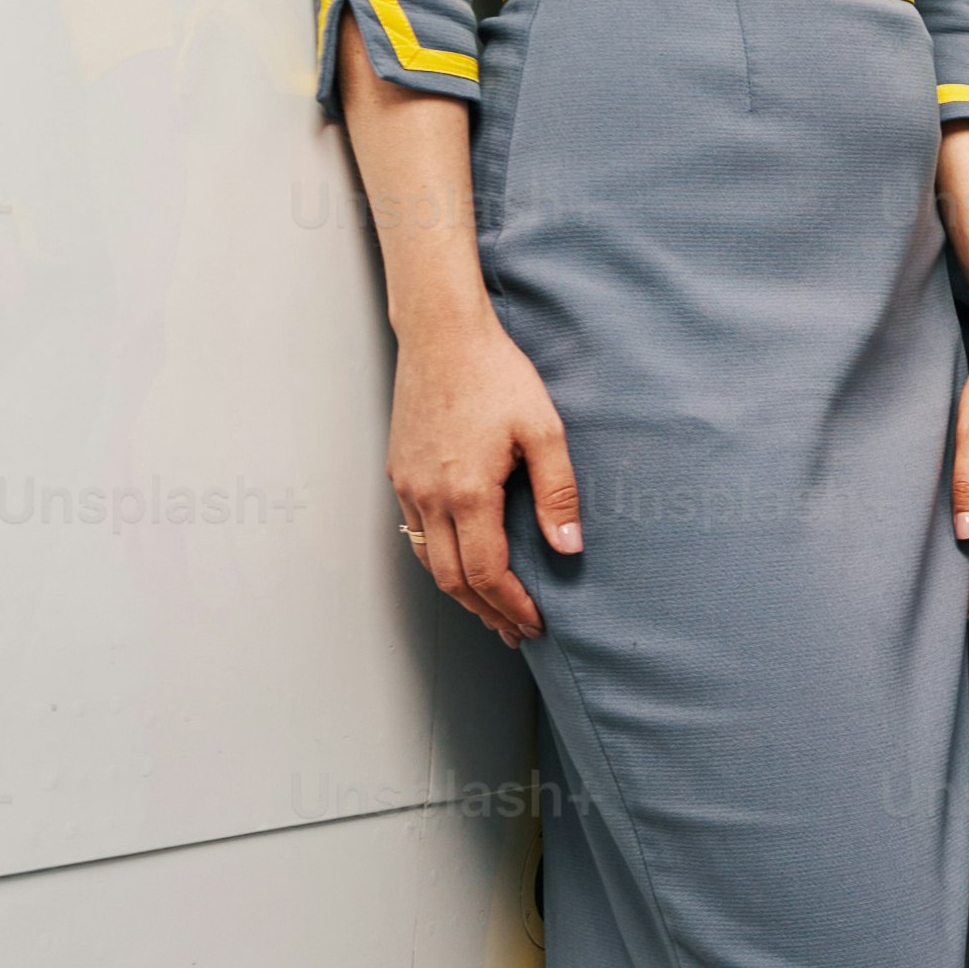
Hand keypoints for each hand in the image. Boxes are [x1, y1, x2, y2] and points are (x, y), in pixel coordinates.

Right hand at [388, 314, 575, 643]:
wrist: (442, 335)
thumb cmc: (496, 375)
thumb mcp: (543, 430)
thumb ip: (558, 492)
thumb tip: (569, 546)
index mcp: (467, 491)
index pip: (486, 572)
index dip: (511, 605)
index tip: (535, 623)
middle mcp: (429, 496)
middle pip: (451, 580)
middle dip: (486, 612)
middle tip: (515, 631)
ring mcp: (408, 486)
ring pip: (428, 560)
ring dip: (460, 592)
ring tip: (491, 610)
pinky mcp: (399, 473)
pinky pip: (415, 532)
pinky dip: (439, 560)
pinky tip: (461, 563)